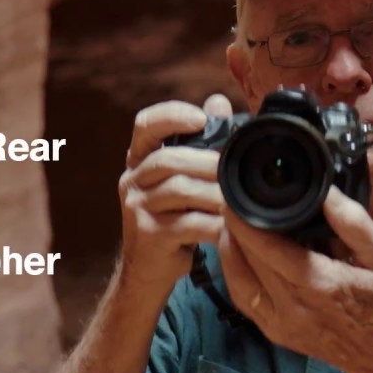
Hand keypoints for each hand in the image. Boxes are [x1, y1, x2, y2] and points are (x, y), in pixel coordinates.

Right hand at [115, 94, 233, 294]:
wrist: (148, 271)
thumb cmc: (173, 218)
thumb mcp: (183, 179)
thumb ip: (200, 142)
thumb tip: (219, 101)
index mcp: (139, 159)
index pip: (145, 125)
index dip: (172, 116)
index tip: (202, 118)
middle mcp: (132, 180)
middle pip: (168, 159)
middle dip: (207, 161)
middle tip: (237, 167)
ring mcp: (137, 209)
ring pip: (180, 190)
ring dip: (216, 191)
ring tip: (240, 196)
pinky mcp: (150, 237)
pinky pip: (189, 224)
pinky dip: (216, 223)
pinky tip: (234, 226)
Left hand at [217, 186, 372, 372]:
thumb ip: (352, 222)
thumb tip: (324, 192)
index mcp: (319, 283)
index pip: (268, 249)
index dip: (245, 223)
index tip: (234, 198)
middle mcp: (293, 306)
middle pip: (249, 261)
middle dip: (236, 229)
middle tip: (232, 202)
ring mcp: (279, 323)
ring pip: (238, 280)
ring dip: (229, 250)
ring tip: (230, 223)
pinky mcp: (273, 332)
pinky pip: (242, 299)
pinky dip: (234, 273)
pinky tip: (236, 254)